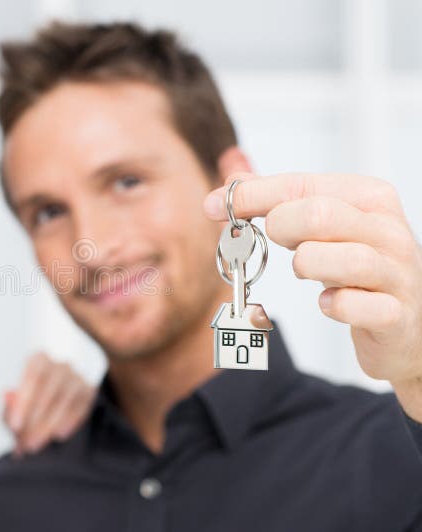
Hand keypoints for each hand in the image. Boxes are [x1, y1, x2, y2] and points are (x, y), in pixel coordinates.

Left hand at [4, 352, 95, 455]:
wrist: (58, 386)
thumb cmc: (32, 395)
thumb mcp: (16, 399)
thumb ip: (9, 404)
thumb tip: (7, 399)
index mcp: (39, 360)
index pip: (33, 377)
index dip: (24, 403)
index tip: (15, 426)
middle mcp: (60, 365)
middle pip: (50, 392)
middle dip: (35, 420)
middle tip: (25, 442)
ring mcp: (77, 377)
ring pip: (65, 401)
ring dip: (49, 425)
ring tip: (36, 443)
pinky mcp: (89, 391)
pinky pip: (81, 407)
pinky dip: (69, 422)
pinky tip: (58, 435)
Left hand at [204, 172, 421, 420]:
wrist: (405, 326)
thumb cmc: (355, 269)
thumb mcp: (321, 226)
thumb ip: (277, 198)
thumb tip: (232, 175)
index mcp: (369, 198)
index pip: (300, 183)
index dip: (250, 195)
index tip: (213, 206)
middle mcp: (388, 230)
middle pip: (318, 214)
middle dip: (281, 228)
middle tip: (279, 243)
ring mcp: (396, 273)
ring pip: (339, 259)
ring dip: (307, 266)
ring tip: (306, 270)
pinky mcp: (394, 315)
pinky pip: (350, 305)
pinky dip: (330, 305)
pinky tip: (327, 302)